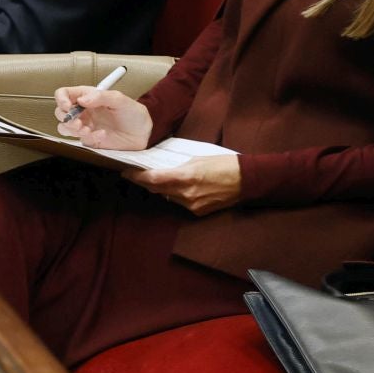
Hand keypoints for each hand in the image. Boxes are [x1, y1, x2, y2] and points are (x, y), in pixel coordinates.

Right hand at [55, 87, 151, 150]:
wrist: (143, 133)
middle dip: (66, 118)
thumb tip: (82, 99)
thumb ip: (101, 97)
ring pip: (64, 127)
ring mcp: (85, 125)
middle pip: (60, 112)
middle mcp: (83, 110)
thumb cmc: (133, 113)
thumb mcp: (120, 100)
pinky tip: (102, 135)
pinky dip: (89, 138)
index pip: (65, 94)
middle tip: (78, 122)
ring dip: (72, 129)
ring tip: (87, 130)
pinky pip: (80, 140)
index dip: (61, 99)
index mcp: (88, 97)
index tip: (68, 106)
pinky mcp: (89, 139)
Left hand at [127, 154, 242, 214]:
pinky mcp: (199, 212)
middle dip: (147, 182)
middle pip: (157, 190)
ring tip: (162, 179)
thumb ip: (177, 169)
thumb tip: (163, 173)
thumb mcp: (196, 160)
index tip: (126, 173)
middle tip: (139, 174)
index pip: (153, 180)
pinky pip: (181, 203)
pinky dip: (178, 196)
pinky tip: (182, 188)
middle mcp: (186, 194)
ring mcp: (192, 205)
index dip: (137, 177)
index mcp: (185, 177)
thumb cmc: (223, 164)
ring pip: (169, 197)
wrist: (247, 180)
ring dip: (164, 189)